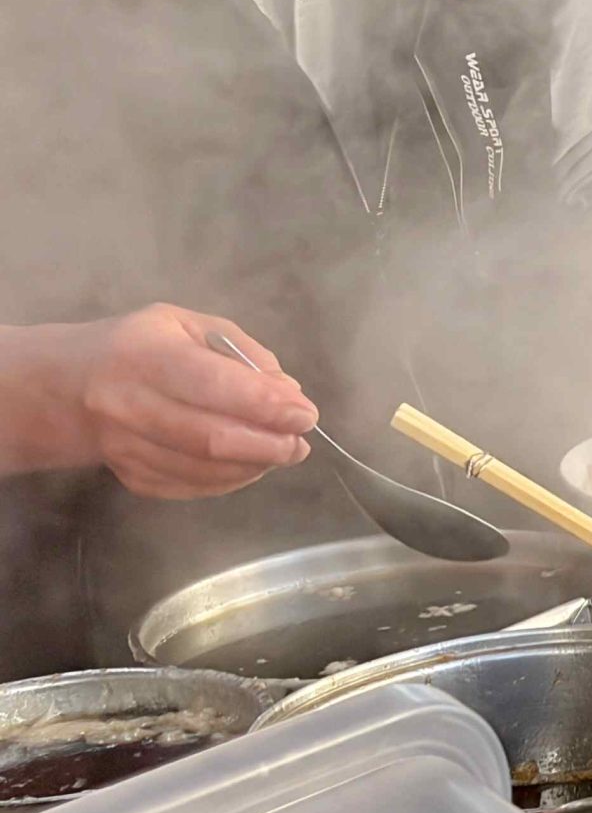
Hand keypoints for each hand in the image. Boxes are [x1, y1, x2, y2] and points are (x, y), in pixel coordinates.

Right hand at [55, 306, 316, 499]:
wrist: (65, 387)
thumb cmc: (141, 346)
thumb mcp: (189, 326)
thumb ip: (243, 354)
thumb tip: (288, 393)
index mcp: (145, 356)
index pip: (213, 385)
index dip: (265, 405)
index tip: (305, 415)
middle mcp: (127, 404)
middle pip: (209, 438)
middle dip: (269, 445)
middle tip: (300, 443)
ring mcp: (123, 446)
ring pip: (202, 469)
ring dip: (255, 466)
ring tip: (283, 452)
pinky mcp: (128, 476)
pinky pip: (189, 487)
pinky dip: (230, 480)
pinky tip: (249, 464)